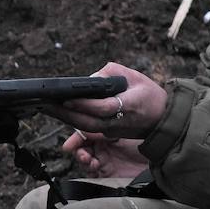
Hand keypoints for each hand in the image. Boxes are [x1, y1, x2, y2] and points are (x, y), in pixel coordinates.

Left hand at [45, 62, 167, 138]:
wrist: (162, 119)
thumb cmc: (148, 95)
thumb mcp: (134, 76)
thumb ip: (111, 74)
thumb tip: (89, 80)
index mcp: (128, 105)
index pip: (102, 107)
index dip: (84, 104)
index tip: (67, 98)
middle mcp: (118, 122)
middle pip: (89, 122)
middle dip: (66, 114)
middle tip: (46, 104)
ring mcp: (113, 131)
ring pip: (86, 128)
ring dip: (65, 119)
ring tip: (48, 108)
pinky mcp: (109, 134)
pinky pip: (88, 129)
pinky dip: (73, 122)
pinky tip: (60, 113)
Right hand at [61, 129, 149, 178]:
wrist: (161, 153)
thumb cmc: (146, 136)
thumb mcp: (122, 130)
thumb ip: (105, 127)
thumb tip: (86, 127)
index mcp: (105, 132)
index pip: (85, 134)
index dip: (76, 139)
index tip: (70, 145)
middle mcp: (103, 146)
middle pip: (82, 148)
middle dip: (78, 152)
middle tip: (82, 154)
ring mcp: (105, 161)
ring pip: (85, 161)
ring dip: (83, 161)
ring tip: (89, 161)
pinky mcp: (109, 175)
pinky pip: (93, 174)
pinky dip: (90, 171)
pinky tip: (94, 168)